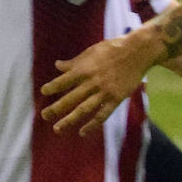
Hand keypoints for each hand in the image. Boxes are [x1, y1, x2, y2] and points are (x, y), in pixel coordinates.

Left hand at [40, 32, 154, 135]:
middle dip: (56, 108)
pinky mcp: (116, 98)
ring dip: (69, 120)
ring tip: (57, 129)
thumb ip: (74, 62)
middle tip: (44, 115)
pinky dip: (92, 125)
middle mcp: (92, 81)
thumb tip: (57, 66)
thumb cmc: (113, 49)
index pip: (64, 80)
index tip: (44, 93)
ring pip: (84, 109)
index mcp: (84, 68)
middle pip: (71, 98)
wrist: (138, 52)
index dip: (53, 87)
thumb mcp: (91, 51)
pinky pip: (102, 114)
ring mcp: (104, 91)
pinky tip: (82, 132)